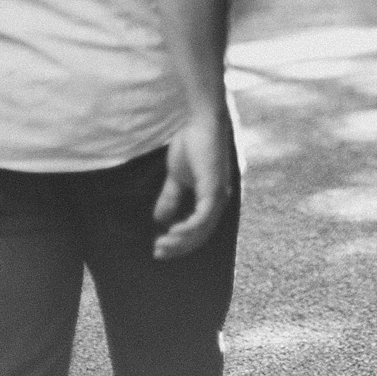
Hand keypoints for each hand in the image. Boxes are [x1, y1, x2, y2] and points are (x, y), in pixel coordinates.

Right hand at [152, 108, 232, 260]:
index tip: (159, 249)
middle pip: (200, 235)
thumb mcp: (177, 177)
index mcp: (211, 199)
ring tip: (162, 244)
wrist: (201, 123)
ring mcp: (218, 195)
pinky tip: (173, 231)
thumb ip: (171, 197)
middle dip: (178, 247)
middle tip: (157, 252)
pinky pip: (203, 216)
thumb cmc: (192, 145)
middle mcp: (219, 201)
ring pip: (202, 230)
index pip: (198, 231)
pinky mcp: (214, 188)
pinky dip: (189, 227)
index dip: (180, 243)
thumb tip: (160, 219)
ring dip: (181, 241)